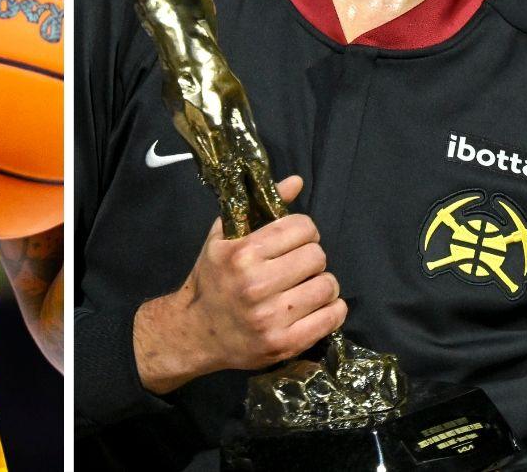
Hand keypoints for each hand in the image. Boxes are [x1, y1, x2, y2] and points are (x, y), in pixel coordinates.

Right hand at [134, 175, 346, 393]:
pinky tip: (317, 307)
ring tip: (306, 287)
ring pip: (327, 286)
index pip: (302, 228)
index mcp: (241, 254)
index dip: (303, 231)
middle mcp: (255, 285)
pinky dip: (332, 310)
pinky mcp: (283, 344)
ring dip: (322, 284)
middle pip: (317, 256)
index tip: (295, 241)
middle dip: (312, 257)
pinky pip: (330, 318)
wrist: (194, 333)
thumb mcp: (224, 237)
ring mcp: (270, 318)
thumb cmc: (211, 280)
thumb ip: (260, 207)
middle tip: (300, 266)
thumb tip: (297, 181)